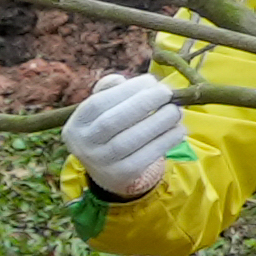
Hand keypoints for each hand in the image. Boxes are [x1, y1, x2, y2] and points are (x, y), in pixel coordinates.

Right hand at [64, 70, 187, 200]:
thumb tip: (128, 80)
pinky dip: (167, 140)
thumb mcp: (102, 110)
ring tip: (176, 111)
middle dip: (144, 102)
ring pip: (131, 139)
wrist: (107, 169)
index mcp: (77, 124)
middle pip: (112, 122)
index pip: (98, 104)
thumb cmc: (110, 128)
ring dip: (160, 121)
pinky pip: (147, 156)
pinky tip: (178, 129)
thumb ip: (110, 89)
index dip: (126, 90)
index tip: (151, 81)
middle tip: (168, 93)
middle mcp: (84, 144)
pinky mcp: (122, 174)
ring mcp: (101, 162)